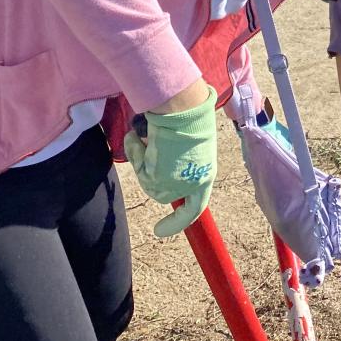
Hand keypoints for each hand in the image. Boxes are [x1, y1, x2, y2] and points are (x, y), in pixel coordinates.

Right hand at [123, 86, 217, 237]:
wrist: (185, 109)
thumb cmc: (191, 118)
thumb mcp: (192, 145)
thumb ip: (181, 160)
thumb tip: (158, 159)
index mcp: (205, 176)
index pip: (194, 208)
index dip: (177, 221)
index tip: (159, 231)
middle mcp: (191, 184)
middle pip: (162, 193)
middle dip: (150, 174)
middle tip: (149, 147)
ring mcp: (174, 184)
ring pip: (147, 180)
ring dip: (142, 157)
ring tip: (152, 135)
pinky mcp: (157, 178)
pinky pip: (138, 167)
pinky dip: (135, 150)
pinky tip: (142, 134)